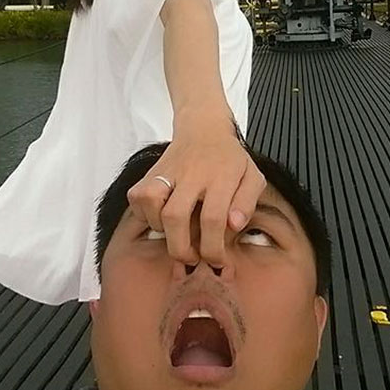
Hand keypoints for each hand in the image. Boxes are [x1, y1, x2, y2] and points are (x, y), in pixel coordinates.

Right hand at [126, 122, 266, 265]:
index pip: (213, 218)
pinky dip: (144, 214)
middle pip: (175, 215)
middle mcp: (192, 173)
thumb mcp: (252, 176)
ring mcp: (168, 171)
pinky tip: (161, 218)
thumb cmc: (230, 160)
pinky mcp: (150, 172)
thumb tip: (234, 225)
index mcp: (221, 175)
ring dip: (161, 228)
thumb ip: (247, 202)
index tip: (217, 261)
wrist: (204, 128)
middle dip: (181, 248)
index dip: (213, 247)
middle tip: (191, 259)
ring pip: (151, 203)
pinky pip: (137, 198)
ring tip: (176, 234)